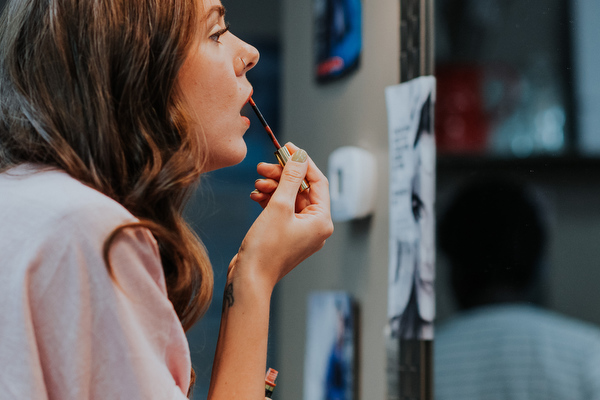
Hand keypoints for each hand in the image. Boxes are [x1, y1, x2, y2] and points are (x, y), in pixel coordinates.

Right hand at [232, 143, 332, 290]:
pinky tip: (255, 195)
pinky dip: (270, 200)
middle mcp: (316, 227)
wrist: (249, 279)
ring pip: (290, 199)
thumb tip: (300, 156)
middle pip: (303, 190)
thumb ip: (291, 178)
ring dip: (274, 187)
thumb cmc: (266, 248)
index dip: (303, 162)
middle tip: (264, 167)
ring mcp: (301, 232)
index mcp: (322, 221)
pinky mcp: (286, 235)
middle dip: (283, 176)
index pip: (318, 182)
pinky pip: (282, 210)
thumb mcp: (279, 206)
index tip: (287, 147)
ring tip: (257, 182)